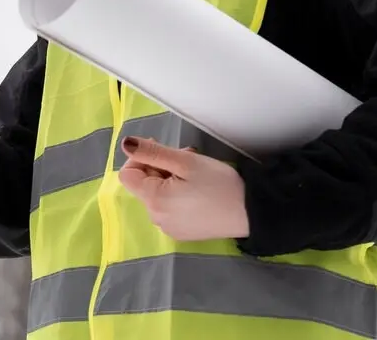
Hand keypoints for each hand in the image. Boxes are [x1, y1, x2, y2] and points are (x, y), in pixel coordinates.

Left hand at [117, 136, 249, 241]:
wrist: (250, 213)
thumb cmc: (219, 184)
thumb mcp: (185, 161)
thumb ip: (152, 152)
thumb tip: (126, 144)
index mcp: (154, 201)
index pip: (127, 174)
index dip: (140, 158)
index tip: (161, 149)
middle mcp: (156, 218)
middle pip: (144, 185)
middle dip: (159, 166)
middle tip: (185, 156)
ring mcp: (169, 228)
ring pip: (157, 195)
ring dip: (169, 179)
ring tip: (195, 172)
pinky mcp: (182, 233)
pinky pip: (170, 208)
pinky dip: (177, 195)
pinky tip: (198, 190)